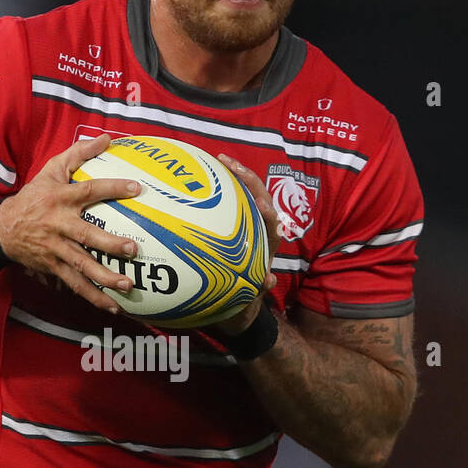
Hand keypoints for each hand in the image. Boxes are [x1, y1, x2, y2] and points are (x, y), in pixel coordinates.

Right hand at [0, 134, 141, 312]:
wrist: (2, 230)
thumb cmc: (33, 197)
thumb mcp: (51, 170)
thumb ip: (79, 154)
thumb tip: (107, 138)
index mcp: (60, 199)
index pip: (90, 191)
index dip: (113, 188)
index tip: (137, 188)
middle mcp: (59, 225)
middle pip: (87, 235)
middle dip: (109, 244)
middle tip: (132, 250)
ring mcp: (56, 249)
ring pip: (82, 266)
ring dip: (105, 278)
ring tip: (128, 286)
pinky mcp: (54, 268)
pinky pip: (76, 285)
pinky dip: (94, 297)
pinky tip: (113, 307)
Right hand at [212, 154, 278, 335]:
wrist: (236, 307)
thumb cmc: (243, 302)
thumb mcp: (250, 299)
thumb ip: (259, 289)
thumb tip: (268, 280)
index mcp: (266, 247)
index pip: (271, 224)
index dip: (267, 212)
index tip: (259, 203)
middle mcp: (258, 233)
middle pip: (259, 198)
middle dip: (248, 180)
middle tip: (230, 165)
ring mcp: (244, 227)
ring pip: (243, 197)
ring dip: (234, 177)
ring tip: (219, 160)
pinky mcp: (230, 226)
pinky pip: (224, 204)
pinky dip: (215, 190)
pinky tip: (197, 177)